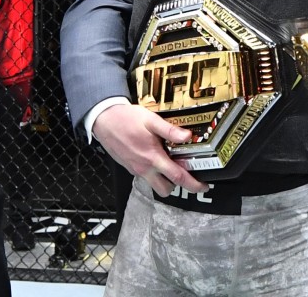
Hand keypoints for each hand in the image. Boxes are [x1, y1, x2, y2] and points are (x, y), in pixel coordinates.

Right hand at [92, 103, 206, 196]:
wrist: (103, 120)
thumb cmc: (126, 118)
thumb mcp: (150, 120)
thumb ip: (169, 130)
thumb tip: (187, 136)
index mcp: (153, 157)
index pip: (177, 177)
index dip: (193, 184)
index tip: (204, 185)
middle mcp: (144, 168)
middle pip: (166, 189)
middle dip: (179, 187)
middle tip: (188, 176)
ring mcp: (136, 169)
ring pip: (155, 185)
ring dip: (165, 181)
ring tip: (171, 166)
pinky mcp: (129, 167)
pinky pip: (145, 177)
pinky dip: (154, 173)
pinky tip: (156, 158)